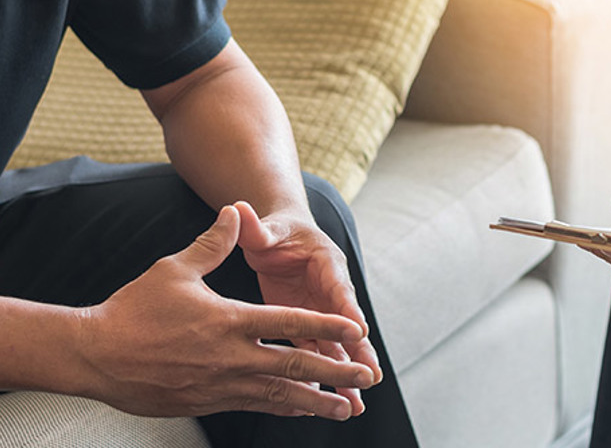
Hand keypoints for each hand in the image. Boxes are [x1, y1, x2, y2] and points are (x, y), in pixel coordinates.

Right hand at [77, 206, 374, 417]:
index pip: (291, 323)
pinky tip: (302, 410)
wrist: (95, 355)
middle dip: (337, 372)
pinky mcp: (209, 401)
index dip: (328, 327)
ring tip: (347, 409)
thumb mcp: (175, 269)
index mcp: (231, 321)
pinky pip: (257, 405)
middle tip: (367, 376)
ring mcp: (222, 384)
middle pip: (296, 366)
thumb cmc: (134, 310)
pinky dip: (284, 408)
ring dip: (318, 402)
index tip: (357, 332)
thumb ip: (213, 244)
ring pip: (281, 395)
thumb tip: (234, 212)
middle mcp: (233, 356)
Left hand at [234, 202, 378, 415]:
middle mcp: (331, 290)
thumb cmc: (275, 230)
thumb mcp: (267, 228)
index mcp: (326, 263)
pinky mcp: (307, 326)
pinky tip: (332, 400)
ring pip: (337, 346)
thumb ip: (257, 227)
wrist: (279, 236)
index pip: (339, 288)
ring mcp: (321, 311)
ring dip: (346, 373)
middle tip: (370, 377)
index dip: (348, 310)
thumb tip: (239, 209)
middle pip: (348, 324)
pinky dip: (326, 375)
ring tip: (357, 403)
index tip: (358, 331)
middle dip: (359, 352)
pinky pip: (319, 353)